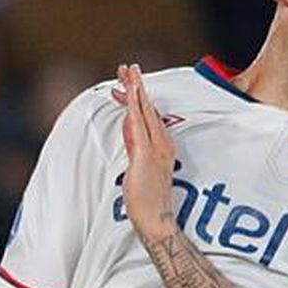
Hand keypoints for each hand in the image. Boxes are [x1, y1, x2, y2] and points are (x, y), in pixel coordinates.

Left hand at [111, 63, 179, 241]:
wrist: (157, 220)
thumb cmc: (148, 200)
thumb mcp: (140, 170)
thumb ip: (136, 150)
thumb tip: (130, 134)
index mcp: (162, 146)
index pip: (148, 117)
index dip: (137, 100)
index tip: (124, 87)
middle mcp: (163, 143)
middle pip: (148, 107)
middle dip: (137, 86)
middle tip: (128, 67)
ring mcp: (157, 147)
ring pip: (145, 110)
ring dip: (136, 89)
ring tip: (128, 70)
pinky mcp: (147, 154)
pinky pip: (140, 124)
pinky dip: (136, 106)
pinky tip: (131, 93)